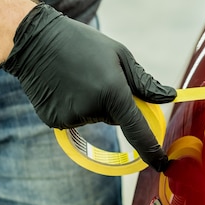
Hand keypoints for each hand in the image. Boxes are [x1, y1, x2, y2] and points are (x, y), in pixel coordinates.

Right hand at [1, 3, 175, 171]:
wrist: (35, 41)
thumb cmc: (83, 44)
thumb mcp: (120, 55)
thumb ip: (144, 82)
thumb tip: (168, 97)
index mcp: (112, 90)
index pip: (137, 129)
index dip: (151, 149)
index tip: (162, 163)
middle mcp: (92, 108)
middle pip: (117, 118)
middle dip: (115, 103)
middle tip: (99, 76)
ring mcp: (71, 117)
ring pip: (96, 118)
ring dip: (94, 103)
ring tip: (78, 77)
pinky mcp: (55, 121)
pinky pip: (77, 120)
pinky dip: (76, 107)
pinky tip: (65, 87)